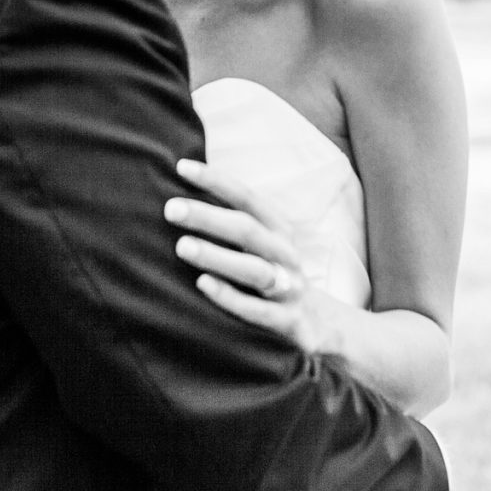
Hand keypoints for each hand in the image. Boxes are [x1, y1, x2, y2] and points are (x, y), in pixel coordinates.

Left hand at [166, 158, 347, 356]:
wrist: (319, 323)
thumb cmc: (272, 274)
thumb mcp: (261, 245)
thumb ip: (231, 223)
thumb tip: (182, 197)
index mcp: (277, 230)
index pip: (246, 198)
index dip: (216, 181)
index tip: (182, 167)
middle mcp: (285, 254)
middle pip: (248, 230)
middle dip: (208, 217)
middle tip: (171, 209)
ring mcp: (290, 288)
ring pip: (255, 270)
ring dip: (218, 256)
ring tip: (182, 246)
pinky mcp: (290, 321)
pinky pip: (259, 311)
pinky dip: (231, 297)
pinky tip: (203, 285)